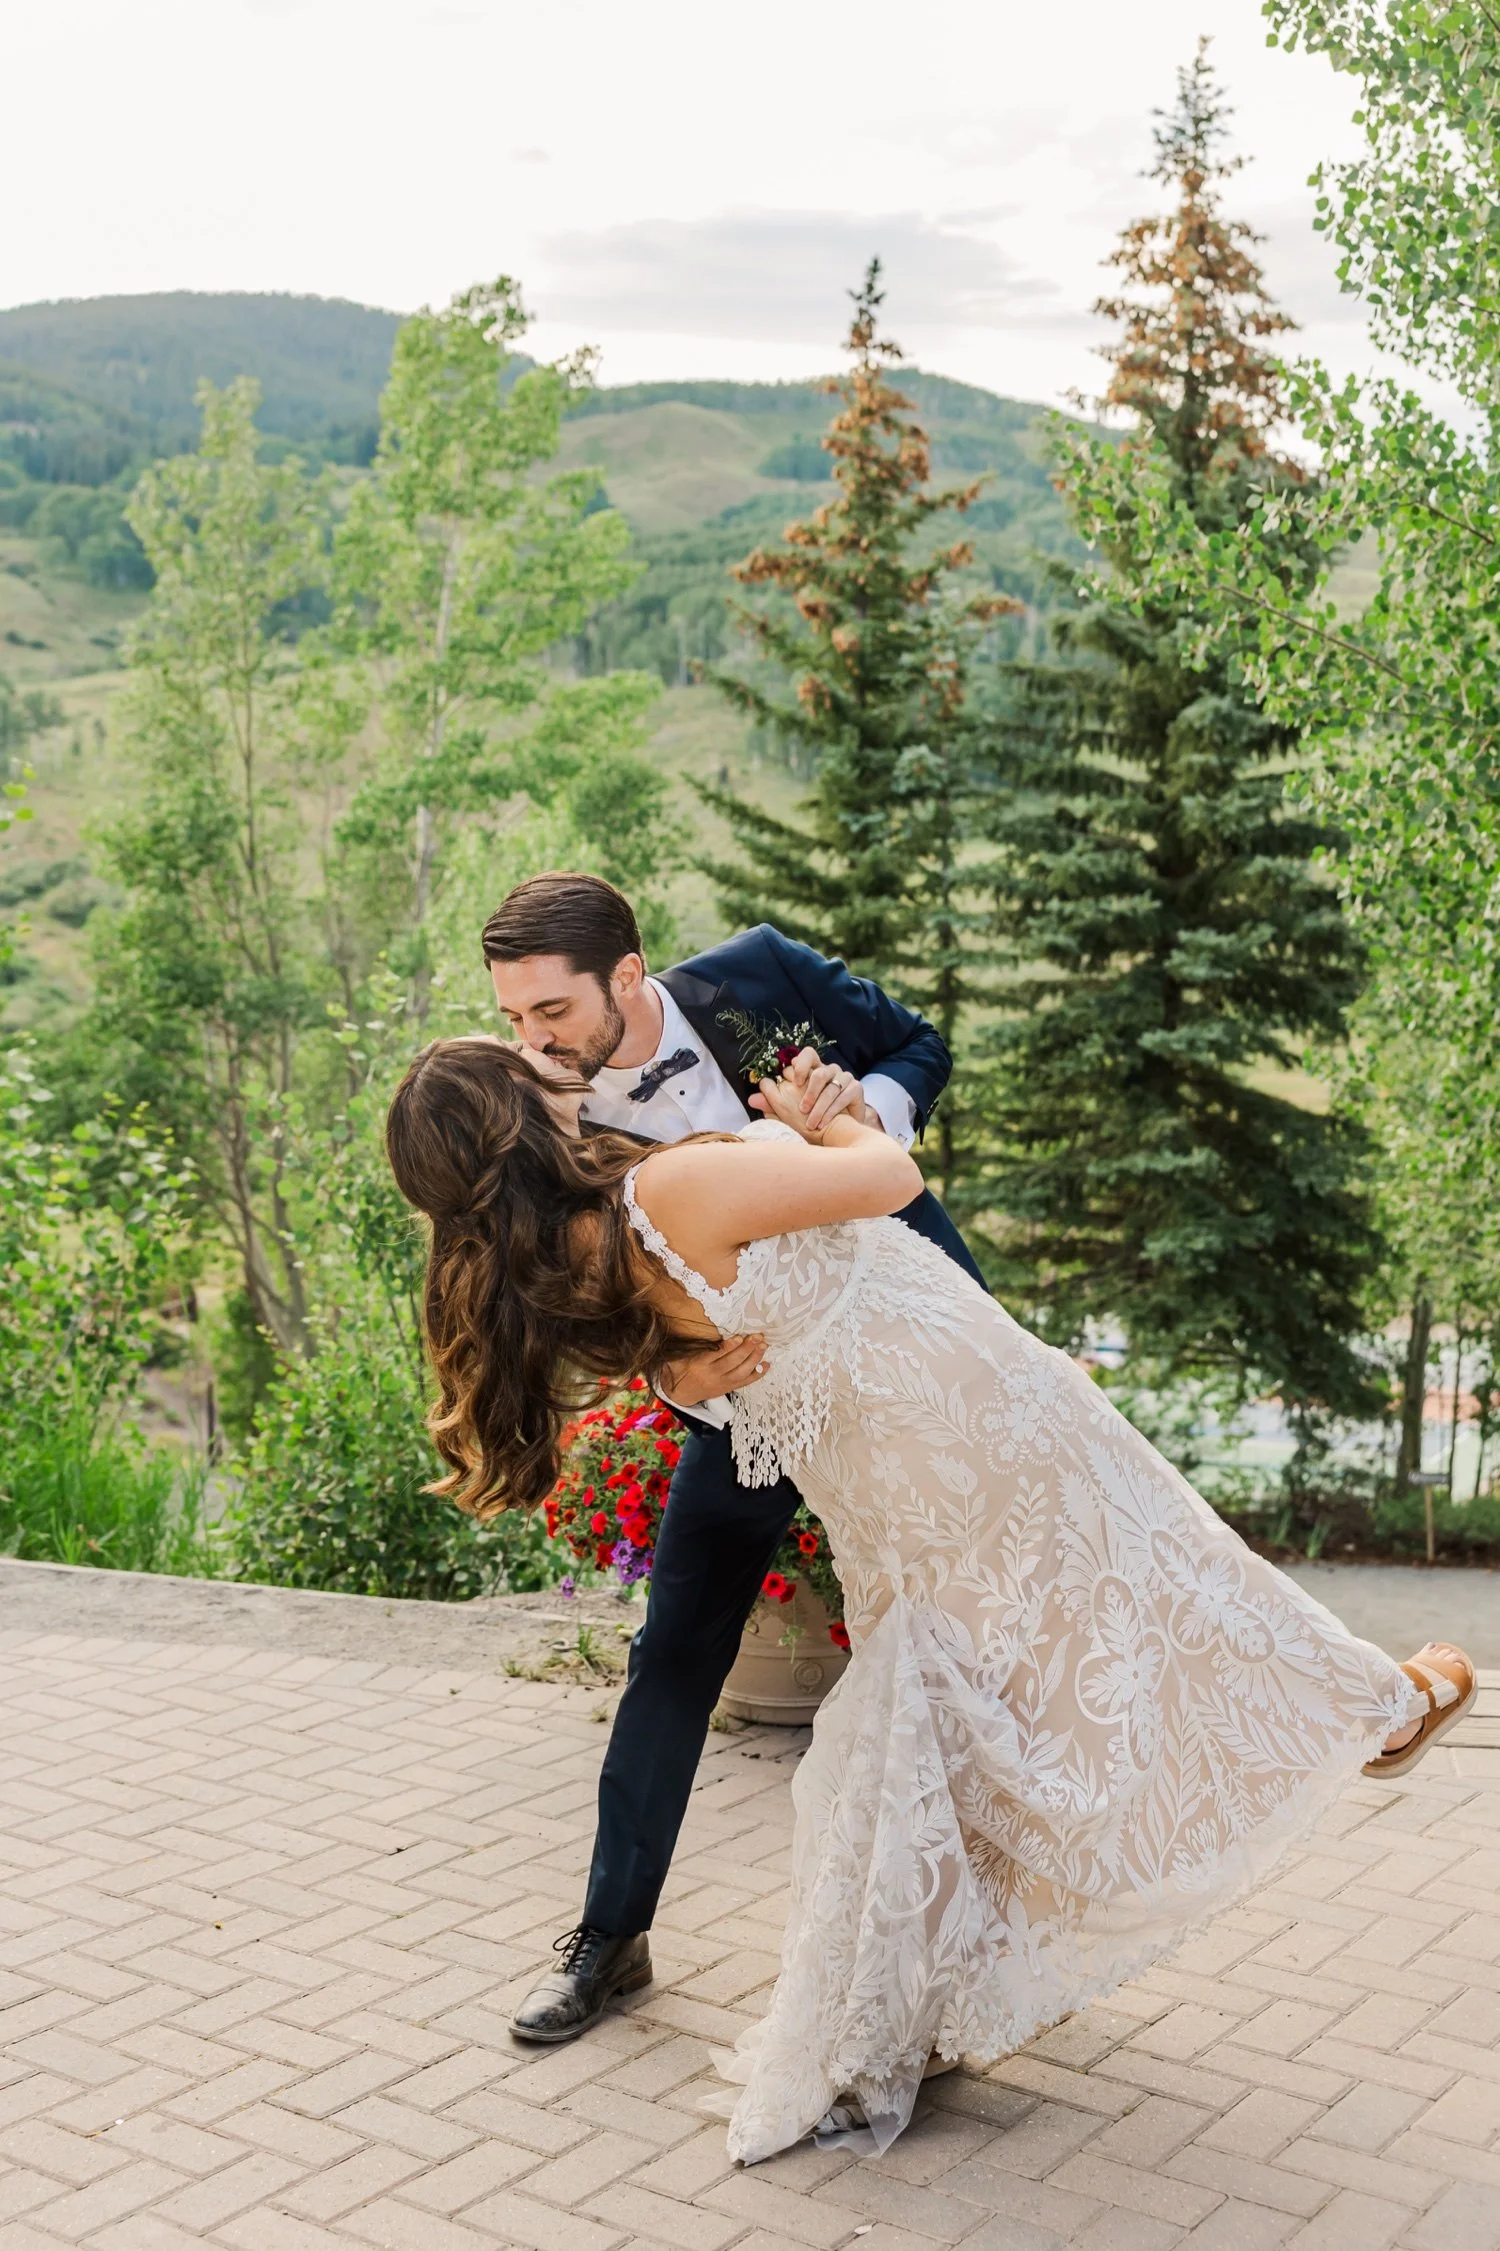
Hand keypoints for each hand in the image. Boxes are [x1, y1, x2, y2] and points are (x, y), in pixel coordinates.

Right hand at [657, 1333, 768, 1405]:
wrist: (683, 1392)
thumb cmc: (685, 1368)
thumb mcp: (686, 1355)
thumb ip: (700, 1344)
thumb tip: (716, 1328)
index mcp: (699, 1365)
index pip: (716, 1355)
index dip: (729, 1347)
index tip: (739, 1337)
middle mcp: (712, 1375)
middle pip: (732, 1363)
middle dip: (747, 1349)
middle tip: (758, 1337)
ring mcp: (722, 1383)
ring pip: (741, 1372)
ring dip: (755, 1358)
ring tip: (763, 1345)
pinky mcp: (729, 1388)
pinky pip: (745, 1382)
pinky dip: (758, 1373)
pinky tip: (767, 1364)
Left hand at [752, 1053, 872, 1139]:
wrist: (838, 1131)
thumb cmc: (811, 1118)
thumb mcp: (789, 1112)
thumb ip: (772, 1104)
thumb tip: (751, 1099)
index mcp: (812, 1070)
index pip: (807, 1055)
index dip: (799, 1065)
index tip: (793, 1081)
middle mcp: (829, 1070)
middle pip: (820, 1070)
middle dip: (810, 1091)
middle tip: (801, 1108)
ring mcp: (844, 1078)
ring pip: (832, 1087)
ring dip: (820, 1107)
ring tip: (811, 1123)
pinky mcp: (856, 1089)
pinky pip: (845, 1096)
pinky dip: (832, 1111)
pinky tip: (824, 1123)